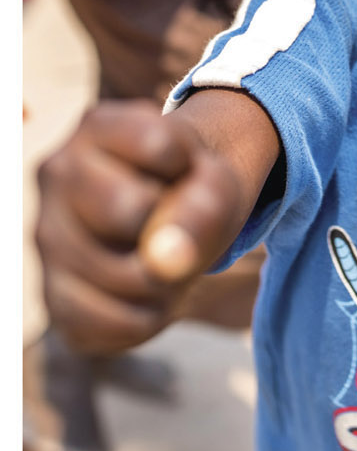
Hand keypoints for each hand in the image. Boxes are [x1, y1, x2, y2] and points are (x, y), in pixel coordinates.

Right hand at [36, 102, 249, 355]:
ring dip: (163, 279)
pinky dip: (142, 318)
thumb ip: (202, 208)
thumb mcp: (216, 183)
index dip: (191, 166)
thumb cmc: (192, 187)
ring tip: (164, 259)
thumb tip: (164, 263)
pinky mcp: (52, 295)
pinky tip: (147, 294)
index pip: (160, 144)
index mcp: (97, 126)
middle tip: (175, 221)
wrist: (174, 220)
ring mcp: (46, 236)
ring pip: (115, 273)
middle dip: (172, 225)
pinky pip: (101, 324)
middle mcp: (57, 174)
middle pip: (129, 209)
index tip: (184, 166)